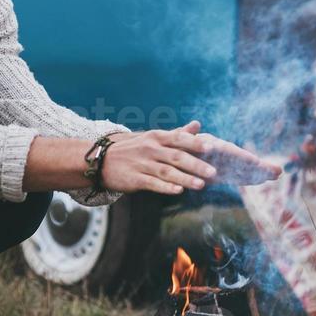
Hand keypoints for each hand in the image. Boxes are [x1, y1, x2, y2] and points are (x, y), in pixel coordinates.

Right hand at [99, 122, 280, 194]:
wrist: (101, 160)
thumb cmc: (134, 149)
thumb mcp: (153, 138)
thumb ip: (177, 134)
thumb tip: (197, 125)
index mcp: (157, 137)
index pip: (179, 138)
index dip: (196, 142)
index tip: (212, 146)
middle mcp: (150, 149)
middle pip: (176, 157)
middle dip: (196, 164)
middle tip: (214, 172)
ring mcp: (142, 164)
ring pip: (167, 172)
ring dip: (185, 179)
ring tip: (201, 185)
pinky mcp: (135, 179)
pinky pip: (153, 184)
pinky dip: (166, 187)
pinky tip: (178, 191)